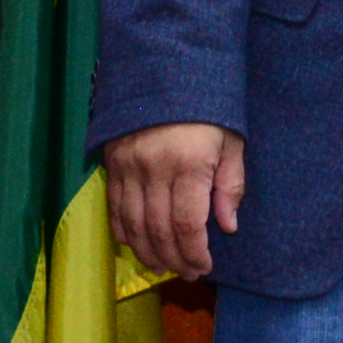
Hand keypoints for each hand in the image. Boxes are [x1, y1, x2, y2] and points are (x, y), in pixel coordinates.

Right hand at [104, 121, 243, 278]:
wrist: (166, 69)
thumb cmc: (208, 107)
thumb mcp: (231, 141)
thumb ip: (230, 185)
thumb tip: (227, 227)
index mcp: (188, 165)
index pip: (187, 225)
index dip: (194, 253)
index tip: (204, 266)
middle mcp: (154, 169)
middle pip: (159, 230)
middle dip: (174, 259)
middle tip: (186, 273)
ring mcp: (128, 167)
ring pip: (133, 224)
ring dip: (148, 252)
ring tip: (163, 267)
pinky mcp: (112, 162)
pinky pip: (114, 207)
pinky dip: (123, 231)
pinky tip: (136, 244)